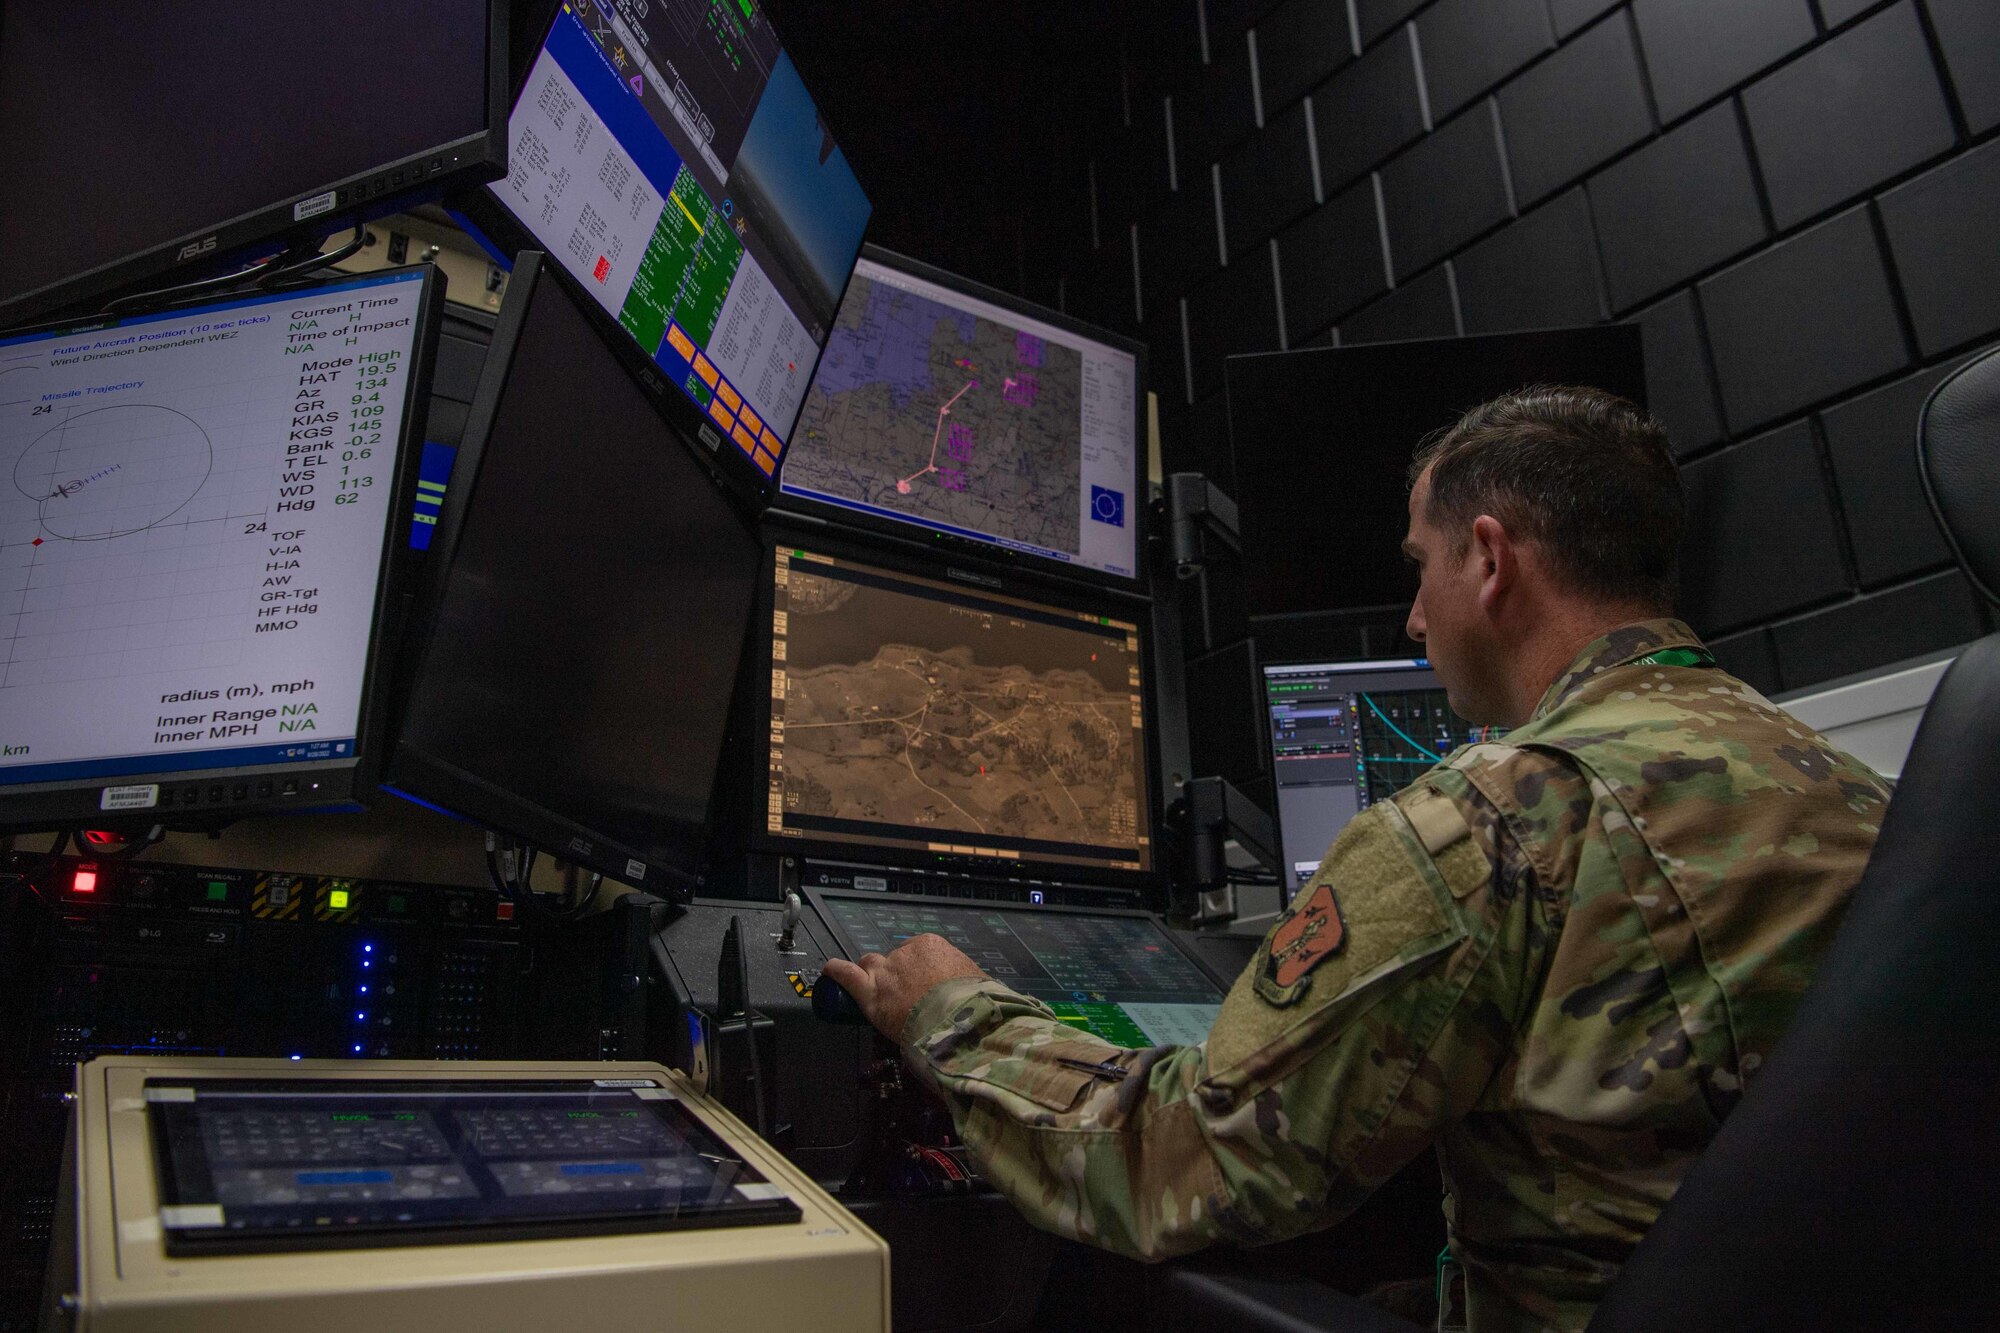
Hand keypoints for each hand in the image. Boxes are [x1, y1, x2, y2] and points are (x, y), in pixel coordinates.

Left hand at [821, 934, 986, 1040]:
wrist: (962, 1019)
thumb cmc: (976, 1003)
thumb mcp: (979, 983)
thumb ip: (968, 983)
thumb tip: (978, 992)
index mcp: (931, 946)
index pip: (915, 953)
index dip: (916, 971)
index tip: (921, 985)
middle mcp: (905, 955)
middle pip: (892, 960)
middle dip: (895, 974)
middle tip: (904, 995)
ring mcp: (886, 973)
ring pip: (870, 967)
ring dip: (872, 978)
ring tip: (877, 993)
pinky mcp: (871, 993)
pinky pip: (846, 975)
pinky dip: (836, 972)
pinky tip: (829, 971)